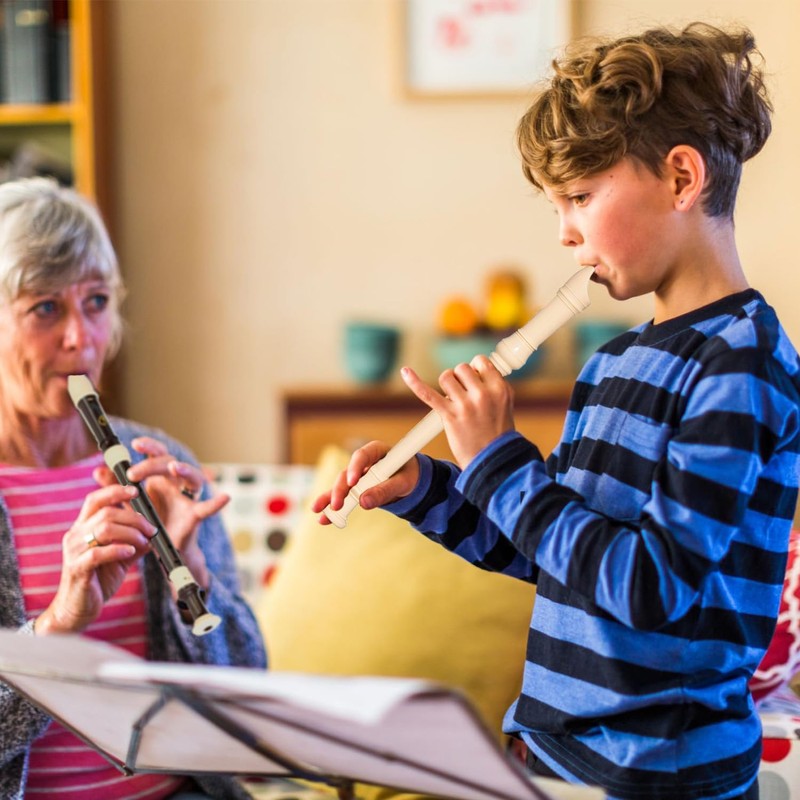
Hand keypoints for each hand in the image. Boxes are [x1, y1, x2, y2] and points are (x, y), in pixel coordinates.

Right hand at [35, 483, 155, 633]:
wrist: (78, 609)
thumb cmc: (98, 579)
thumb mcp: (119, 556)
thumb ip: (133, 542)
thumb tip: (152, 533)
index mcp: (83, 528)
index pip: (95, 500)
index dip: (115, 491)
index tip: (136, 491)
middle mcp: (75, 536)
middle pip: (107, 513)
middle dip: (134, 518)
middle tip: (151, 529)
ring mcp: (73, 552)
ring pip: (104, 529)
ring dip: (130, 533)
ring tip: (143, 542)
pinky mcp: (76, 569)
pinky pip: (98, 553)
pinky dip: (118, 549)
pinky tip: (131, 552)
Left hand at [121, 437, 228, 588]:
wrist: (164, 551)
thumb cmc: (151, 523)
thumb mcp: (131, 504)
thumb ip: (117, 488)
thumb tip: (98, 471)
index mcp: (161, 478)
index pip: (158, 455)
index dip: (149, 446)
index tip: (134, 444)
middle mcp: (177, 484)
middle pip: (171, 462)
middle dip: (152, 464)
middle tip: (133, 473)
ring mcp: (188, 498)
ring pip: (192, 477)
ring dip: (184, 469)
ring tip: (173, 468)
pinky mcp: (195, 516)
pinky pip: (207, 508)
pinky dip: (217, 503)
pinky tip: (225, 497)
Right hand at [311, 440, 419, 524]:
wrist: (410, 479)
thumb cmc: (408, 474)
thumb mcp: (403, 482)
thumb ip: (386, 490)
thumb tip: (364, 502)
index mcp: (376, 451)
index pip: (362, 456)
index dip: (355, 468)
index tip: (352, 482)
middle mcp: (363, 462)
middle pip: (347, 474)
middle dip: (340, 490)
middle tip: (337, 505)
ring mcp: (356, 476)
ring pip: (340, 486)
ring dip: (329, 498)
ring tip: (318, 510)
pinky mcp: (355, 489)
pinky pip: (343, 498)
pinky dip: (333, 508)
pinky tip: (324, 519)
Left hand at [401, 355, 514, 468]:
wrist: (491, 462)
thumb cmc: (497, 434)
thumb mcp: (504, 405)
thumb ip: (492, 385)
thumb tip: (476, 368)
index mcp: (500, 389)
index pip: (480, 361)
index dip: (474, 369)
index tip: (473, 380)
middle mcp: (483, 395)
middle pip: (461, 368)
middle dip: (459, 378)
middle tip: (463, 395)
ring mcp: (465, 405)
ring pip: (446, 377)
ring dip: (447, 385)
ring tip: (453, 399)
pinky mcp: (449, 416)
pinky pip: (427, 393)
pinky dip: (414, 382)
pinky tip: (405, 372)